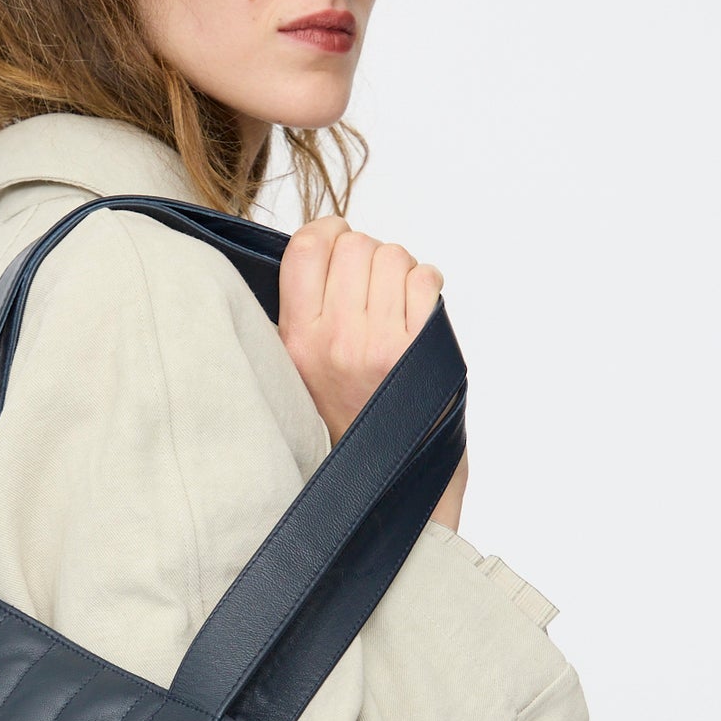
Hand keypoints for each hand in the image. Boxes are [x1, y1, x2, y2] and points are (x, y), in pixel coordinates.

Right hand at [277, 216, 465, 527]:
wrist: (384, 487)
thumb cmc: (345, 430)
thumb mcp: (295, 376)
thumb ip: (297, 320)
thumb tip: (315, 256)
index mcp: (295, 342)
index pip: (306, 246)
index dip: (327, 233)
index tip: (335, 244)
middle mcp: (334, 339)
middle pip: (355, 244)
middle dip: (366, 256)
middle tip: (369, 287)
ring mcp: (379, 344)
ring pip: (393, 256)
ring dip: (398, 271)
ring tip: (393, 305)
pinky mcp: (420, 351)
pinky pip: (425, 280)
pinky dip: (425, 286)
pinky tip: (415, 313)